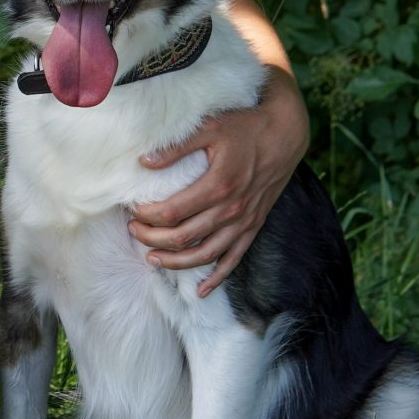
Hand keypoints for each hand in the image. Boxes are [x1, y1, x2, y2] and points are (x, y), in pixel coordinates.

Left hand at [127, 75, 309, 296]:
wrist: (285, 135)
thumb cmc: (245, 127)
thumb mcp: (209, 127)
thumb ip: (176, 147)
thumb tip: (144, 162)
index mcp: (217, 185)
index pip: (171, 212)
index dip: (147, 216)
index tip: (133, 210)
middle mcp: (231, 209)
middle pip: (183, 237)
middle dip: (152, 239)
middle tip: (133, 231)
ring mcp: (243, 222)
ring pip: (205, 255)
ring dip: (175, 262)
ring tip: (152, 259)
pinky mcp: (253, 227)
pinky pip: (234, 260)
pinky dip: (217, 278)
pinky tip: (201, 291)